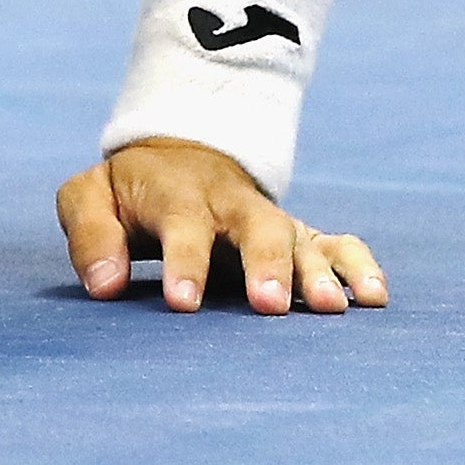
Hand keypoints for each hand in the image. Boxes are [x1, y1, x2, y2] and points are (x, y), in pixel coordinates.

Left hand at [58, 138, 385, 315]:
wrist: (180, 156)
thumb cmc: (129, 193)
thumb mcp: (90, 198)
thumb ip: (92, 236)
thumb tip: (103, 286)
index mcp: (177, 195)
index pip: (182, 225)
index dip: (183, 262)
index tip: (182, 303)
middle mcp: (232, 206)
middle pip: (255, 227)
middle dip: (265, 264)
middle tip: (268, 305)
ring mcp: (271, 220)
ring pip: (301, 238)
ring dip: (318, 271)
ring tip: (330, 308)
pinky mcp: (301, 236)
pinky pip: (338, 244)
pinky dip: (359, 265)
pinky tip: (374, 297)